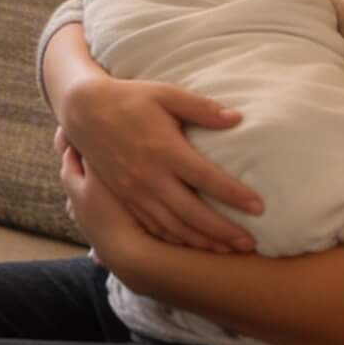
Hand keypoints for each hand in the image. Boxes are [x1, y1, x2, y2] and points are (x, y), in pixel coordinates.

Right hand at [55, 72, 260, 251]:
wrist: (84, 111)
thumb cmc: (130, 98)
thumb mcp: (165, 93)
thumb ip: (201, 107)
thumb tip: (236, 119)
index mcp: (165, 149)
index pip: (206, 178)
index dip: (234, 195)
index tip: (259, 207)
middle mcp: (150, 176)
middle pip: (192, 213)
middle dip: (223, 232)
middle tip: (250, 243)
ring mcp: (135, 191)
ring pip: (173, 226)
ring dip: (202, 241)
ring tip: (227, 251)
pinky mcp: (125, 198)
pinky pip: (152, 225)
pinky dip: (175, 240)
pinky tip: (192, 245)